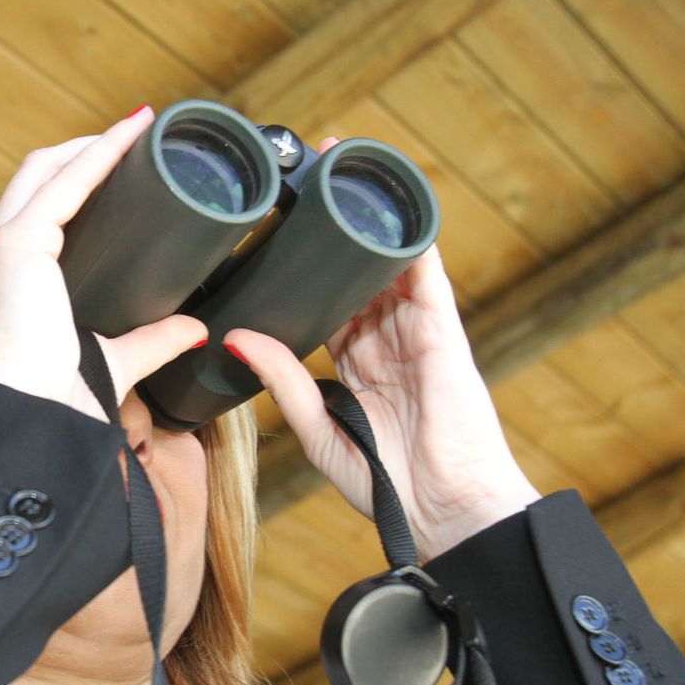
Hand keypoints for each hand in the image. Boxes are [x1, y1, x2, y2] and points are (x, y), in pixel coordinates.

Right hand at [0, 107, 205, 420]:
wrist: (23, 416)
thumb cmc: (49, 400)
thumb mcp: (110, 361)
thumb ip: (148, 344)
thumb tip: (193, 331)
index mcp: (7, 282)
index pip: (38, 215)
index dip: (76, 184)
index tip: (120, 167)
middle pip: (36, 179)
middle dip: (82, 152)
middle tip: (133, 137)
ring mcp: (2, 246)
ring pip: (44, 169)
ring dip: (91, 143)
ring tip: (136, 125)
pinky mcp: (18, 243)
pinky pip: (64, 182)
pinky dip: (99, 153)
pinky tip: (131, 133)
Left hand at [227, 143, 538, 558]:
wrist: (449, 514)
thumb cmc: (390, 486)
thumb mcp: (319, 431)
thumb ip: (284, 383)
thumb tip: (235, 339)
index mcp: (355, 365)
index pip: (324, 302)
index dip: (301, 265)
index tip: (273, 231)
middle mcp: (387, 342)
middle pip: (354, 272)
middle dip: (331, 226)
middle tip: (299, 178)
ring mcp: (417, 335)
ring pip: (388, 264)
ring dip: (366, 218)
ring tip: (337, 170)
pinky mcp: (442, 335)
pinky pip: (427, 278)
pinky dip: (411, 240)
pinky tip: (392, 205)